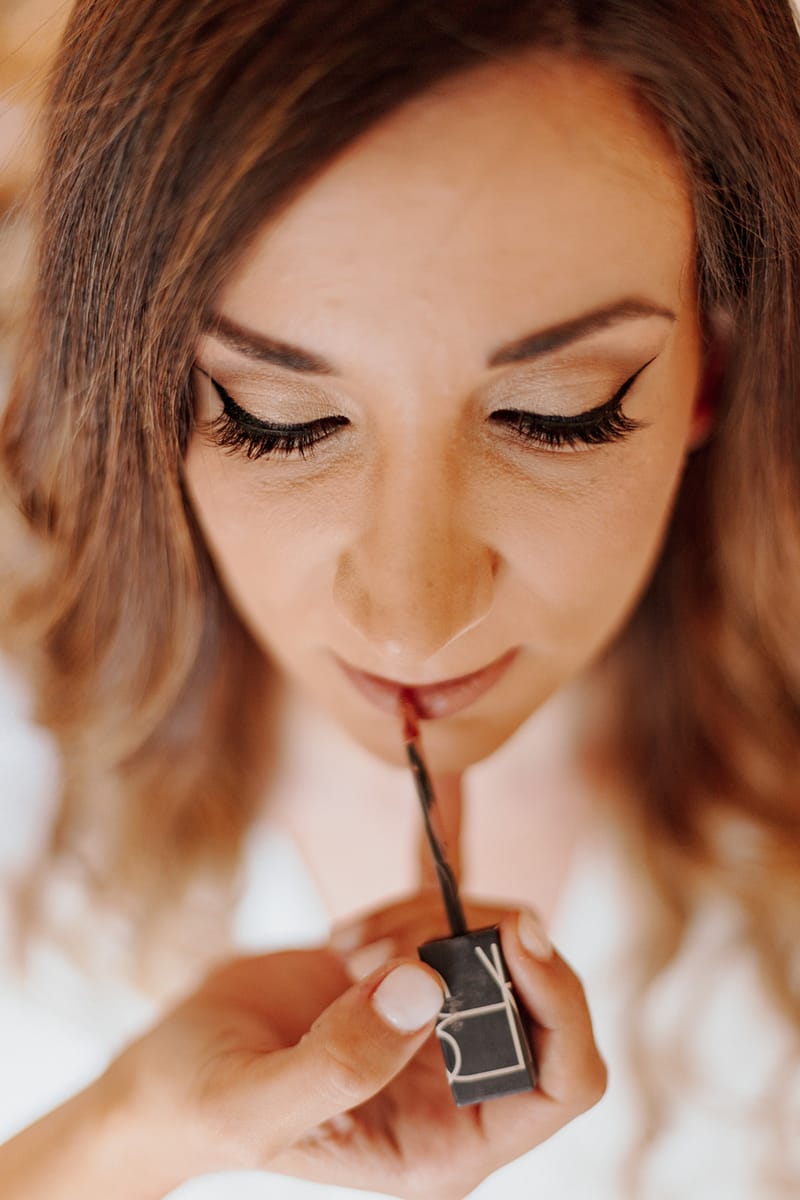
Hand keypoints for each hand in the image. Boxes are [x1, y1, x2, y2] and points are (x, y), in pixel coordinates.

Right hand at [102, 901, 604, 1199]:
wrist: (169, 1071)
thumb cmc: (204, 1108)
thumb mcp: (257, 1107)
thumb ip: (342, 1063)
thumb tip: (428, 986)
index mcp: (449, 1141)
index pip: (565, 1078)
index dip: (561, 1004)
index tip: (518, 937)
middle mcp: (458, 1082)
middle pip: (536, 991)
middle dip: (476, 945)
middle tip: (379, 942)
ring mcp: (435, 1023)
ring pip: (486, 941)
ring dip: (423, 918)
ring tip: (344, 948)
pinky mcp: (404, 971)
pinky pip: (442, 906)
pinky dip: (431, 867)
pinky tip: (441, 805)